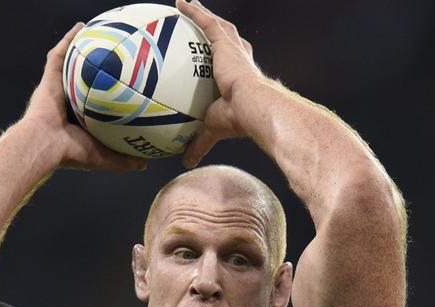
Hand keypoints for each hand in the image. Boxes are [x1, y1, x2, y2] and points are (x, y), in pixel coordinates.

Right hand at [21, 23, 146, 171]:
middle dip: (93, 69)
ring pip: (70, 64)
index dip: (105, 95)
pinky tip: (80, 27)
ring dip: (80, 49)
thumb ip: (124, 160)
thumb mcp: (104, 157)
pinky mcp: (48, 79)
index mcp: (78, 120)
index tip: (121, 87)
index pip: (94, 104)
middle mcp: (67, 103)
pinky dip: (68, 40)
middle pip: (82, 80)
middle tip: (111, 56)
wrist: (46, 144)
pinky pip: (59, 55)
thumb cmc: (72, 153)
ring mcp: (57, 90)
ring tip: (95, 33)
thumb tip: (145, 164)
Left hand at [176, 0, 265, 167]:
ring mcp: (233, 51)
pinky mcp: (225, 44)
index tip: (217, 58)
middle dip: (217, 30)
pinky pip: (207, 22)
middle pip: (227, 40)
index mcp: (240, 79)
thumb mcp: (212, 131)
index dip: (223, 58)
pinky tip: (181, 3)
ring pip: (218, 26)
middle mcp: (240, 60)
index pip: (231, 65)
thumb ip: (198, 144)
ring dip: (204, 15)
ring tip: (190, 5)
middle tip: (205, 23)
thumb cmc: (238, 122)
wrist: (253, 108)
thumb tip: (186, 163)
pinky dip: (195, 11)